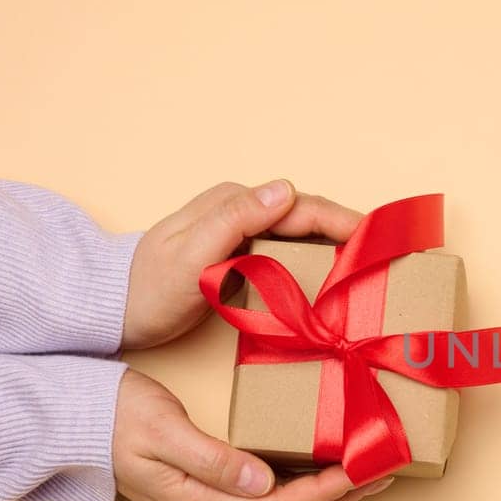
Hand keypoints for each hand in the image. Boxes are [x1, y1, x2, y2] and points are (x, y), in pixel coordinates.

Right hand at [113, 369, 391, 500]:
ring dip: (326, 490)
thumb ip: (210, 459)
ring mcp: (208, 498)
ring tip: (368, 472)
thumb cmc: (110, 417)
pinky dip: (302, 478)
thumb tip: (262, 482)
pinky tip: (323, 465)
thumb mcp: (160, 431)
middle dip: (340, 495)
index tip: (362, 472)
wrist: (67, 418)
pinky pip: (268, 488)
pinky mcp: (209, 480)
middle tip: (385, 473)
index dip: (324, 492)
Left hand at [122, 180, 364, 349]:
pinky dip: (315, 264)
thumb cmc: (148, 289)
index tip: (379, 240)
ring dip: (337, 250)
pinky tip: (332, 283)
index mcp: (234, 203)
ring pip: (303, 236)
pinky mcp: (242, 256)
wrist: (112, 310)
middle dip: (351, 234)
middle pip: (310, 219)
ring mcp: (243, 233)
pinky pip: (289, 254)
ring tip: (371, 270)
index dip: (346, 221)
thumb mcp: (191, 256)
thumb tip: (285, 190)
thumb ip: (235, 220)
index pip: (303, 207)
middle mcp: (242, 211)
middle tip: (387, 258)